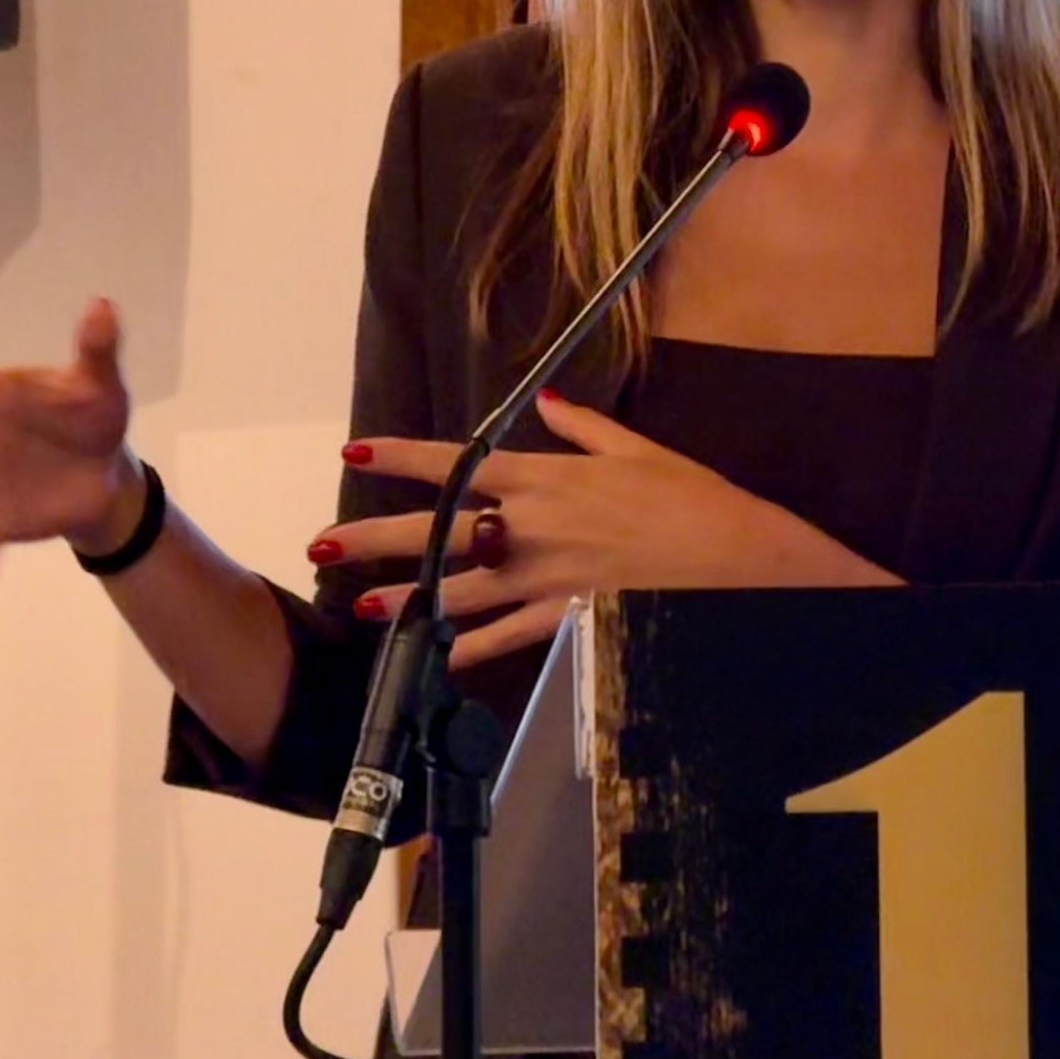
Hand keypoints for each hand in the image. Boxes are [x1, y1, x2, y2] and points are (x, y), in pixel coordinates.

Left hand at [311, 392, 895, 667]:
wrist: (737, 558)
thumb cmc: (692, 498)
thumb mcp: (636, 449)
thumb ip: (583, 427)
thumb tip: (549, 400)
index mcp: (546, 477)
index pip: (458, 463)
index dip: (402, 457)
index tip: (356, 453)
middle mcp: (534, 527)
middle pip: (440, 530)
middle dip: (376, 538)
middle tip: (323, 545)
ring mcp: (546, 578)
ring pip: (460, 591)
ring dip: (408, 600)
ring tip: (364, 607)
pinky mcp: (568, 618)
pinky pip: (507, 638)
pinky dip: (469, 649)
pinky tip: (435, 658)